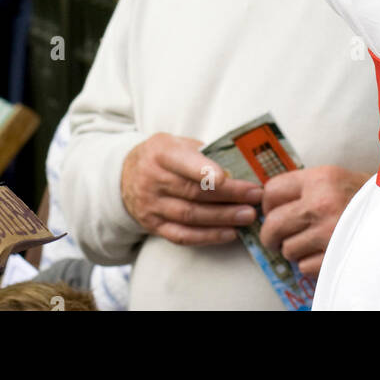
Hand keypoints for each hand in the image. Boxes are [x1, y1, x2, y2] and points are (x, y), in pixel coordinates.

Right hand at [121, 133, 263, 246]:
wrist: (124, 176)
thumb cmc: (161, 156)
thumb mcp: (175, 142)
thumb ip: (201, 151)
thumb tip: (239, 162)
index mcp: (160, 152)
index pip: (183, 162)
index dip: (203, 170)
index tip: (227, 177)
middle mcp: (153, 180)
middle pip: (193, 191)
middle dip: (228, 195)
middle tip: (255, 197)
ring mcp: (152, 205)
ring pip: (190, 215)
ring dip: (223, 218)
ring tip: (248, 216)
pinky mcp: (153, 226)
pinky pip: (182, 235)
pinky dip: (208, 237)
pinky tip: (230, 233)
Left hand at [259, 165, 370, 276]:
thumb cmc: (360, 196)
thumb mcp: (333, 177)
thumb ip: (303, 186)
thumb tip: (269, 203)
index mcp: (318, 179)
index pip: (272, 191)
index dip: (266, 205)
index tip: (270, 212)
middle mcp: (320, 203)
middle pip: (273, 224)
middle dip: (270, 235)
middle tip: (275, 238)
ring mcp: (328, 232)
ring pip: (287, 249)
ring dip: (294, 250)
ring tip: (308, 243)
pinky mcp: (335, 256)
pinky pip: (304, 267)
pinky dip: (309, 264)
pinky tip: (322, 253)